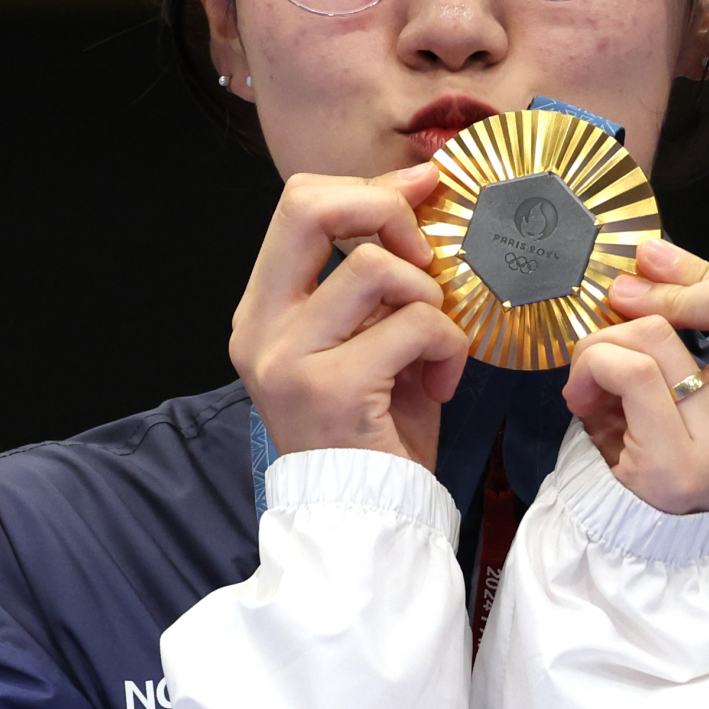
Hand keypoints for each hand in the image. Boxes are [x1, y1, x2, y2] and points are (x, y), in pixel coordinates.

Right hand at [231, 163, 469, 468]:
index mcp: (262, 310)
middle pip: (309, 206)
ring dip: (428, 299)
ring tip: (434, 344)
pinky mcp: (332, 389)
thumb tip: (415, 190)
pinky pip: (414, 325)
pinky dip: (447, 346)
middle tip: (424, 254)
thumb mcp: (363, 339)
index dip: (366, 190)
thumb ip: (372, 277)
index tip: (419, 194)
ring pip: (376, 267)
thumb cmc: (373, 431)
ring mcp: (289, 359)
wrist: (366, 519)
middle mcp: (261, 328)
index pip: (297, 204)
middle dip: (385, 210)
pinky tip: (441, 381)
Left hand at [564, 239, 708, 513]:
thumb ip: (674, 326)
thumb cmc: (642, 449)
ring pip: (660, 334)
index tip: (650, 267)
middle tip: (622, 302)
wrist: (628, 541)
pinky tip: (580, 396)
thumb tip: (649, 257)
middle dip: (671, 286)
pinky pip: (632, 373)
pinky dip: (593, 367)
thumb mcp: (669, 381)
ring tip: (588, 374)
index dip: (701, 268)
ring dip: (603, 340)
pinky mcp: (677, 465)